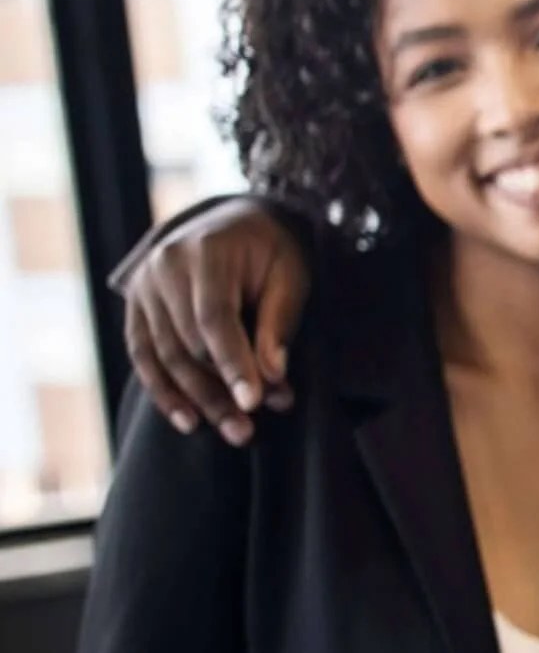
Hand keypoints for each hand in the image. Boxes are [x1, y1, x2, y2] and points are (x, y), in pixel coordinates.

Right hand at [121, 199, 307, 444]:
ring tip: (232, 431)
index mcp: (205, 252)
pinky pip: (143, 355)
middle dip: (220, 391)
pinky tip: (188, 421)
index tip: (255, 402)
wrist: (236, 221)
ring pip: (164, 355)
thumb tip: (272, 376)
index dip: (234, 363)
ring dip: (197, 400)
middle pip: (188, 343)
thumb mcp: (289, 277)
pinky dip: (164, 391)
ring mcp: (143, 286)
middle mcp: (164, 267)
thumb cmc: (271, 251)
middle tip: (248, 431)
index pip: (215, 318)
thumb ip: (277, 324)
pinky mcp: (135, 305)